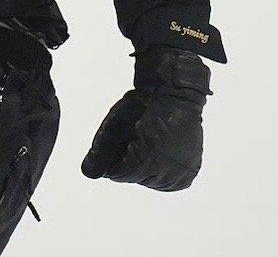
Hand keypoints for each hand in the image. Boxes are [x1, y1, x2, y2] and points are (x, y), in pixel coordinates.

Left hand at [80, 46, 209, 191]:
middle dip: (130, 160)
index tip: (124, 135)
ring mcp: (181, 174)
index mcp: (148, 160)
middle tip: (138, 135)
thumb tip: (87, 172)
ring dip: (145, 166)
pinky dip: (161, 170)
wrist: (176, 96)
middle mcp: (168, 172)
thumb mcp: (115, 124)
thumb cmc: (142, 107)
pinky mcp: (190, 172)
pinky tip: (161, 151)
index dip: (114, 155)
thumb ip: (99, 151)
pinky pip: (169, 181)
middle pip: (135, 178)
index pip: (119, 174)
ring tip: (150, 140)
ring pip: (152, 181)